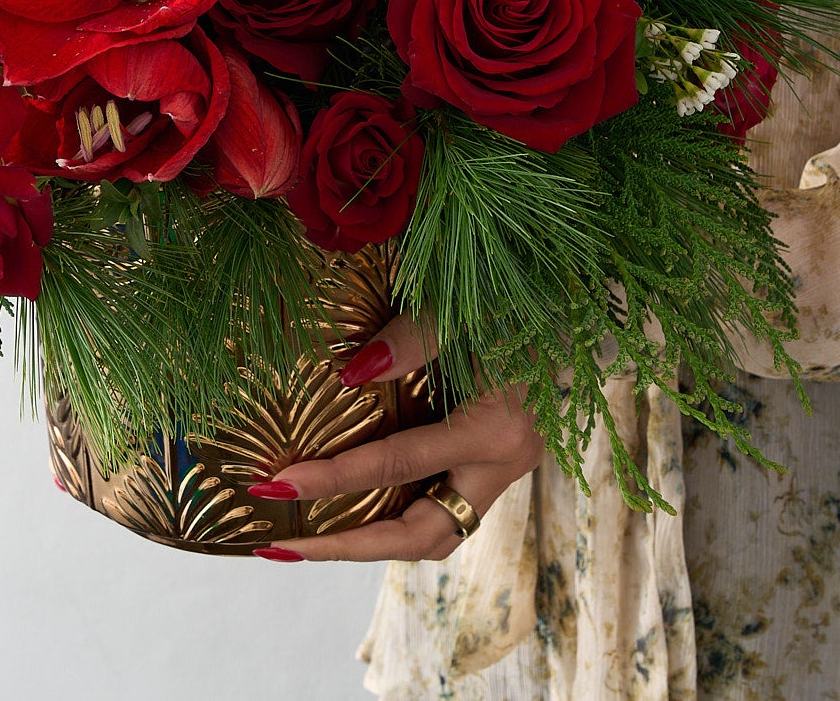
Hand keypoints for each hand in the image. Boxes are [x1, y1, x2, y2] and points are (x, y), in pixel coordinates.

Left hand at [249, 313, 541, 562]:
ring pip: (433, 533)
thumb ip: (412, 336)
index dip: (334, 476)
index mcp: (498, 430)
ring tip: (303, 539)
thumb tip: (351, 373)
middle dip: (348, 545)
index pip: (399, 464)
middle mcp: (504, 466)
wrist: (562, 300)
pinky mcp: (491, 465)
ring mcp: (501, 471)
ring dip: (367, 541)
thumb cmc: (511, 295)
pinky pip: (438, 507)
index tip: (277, 481)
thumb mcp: (462, 305)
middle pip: (421, 536)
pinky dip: (389, 514)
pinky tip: (345, 508)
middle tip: (283, 543)